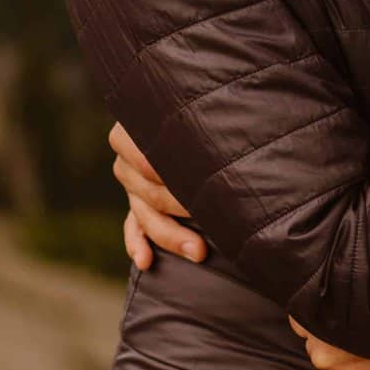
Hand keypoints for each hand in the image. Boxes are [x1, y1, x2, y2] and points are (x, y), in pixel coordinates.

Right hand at [110, 121, 209, 269]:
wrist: (197, 116)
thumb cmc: (211, 111)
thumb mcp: (209, 109)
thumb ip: (215, 116)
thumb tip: (241, 124)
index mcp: (139, 124)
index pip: (147, 158)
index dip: (173, 176)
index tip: (204, 189)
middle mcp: (128, 153)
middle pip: (148, 189)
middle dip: (180, 210)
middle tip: (211, 222)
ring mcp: (130, 181)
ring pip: (144, 213)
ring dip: (170, 236)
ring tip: (198, 251)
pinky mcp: (136, 203)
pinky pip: (132, 226)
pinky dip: (138, 243)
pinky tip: (146, 260)